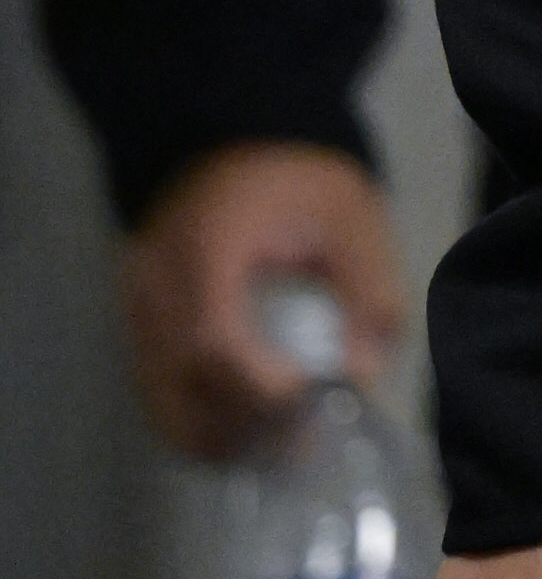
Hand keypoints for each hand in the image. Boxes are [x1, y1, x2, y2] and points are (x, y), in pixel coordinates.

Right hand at [118, 141, 407, 461]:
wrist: (227, 137)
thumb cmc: (295, 175)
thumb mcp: (351, 213)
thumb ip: (368, 289)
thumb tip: (361, 374)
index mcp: (205, 248)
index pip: (213, 341)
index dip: (262, 386)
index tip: (313, 398)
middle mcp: (154, 286)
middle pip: (182, 389)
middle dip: (248, 426)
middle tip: (307, 437)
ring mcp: (136, 311)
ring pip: (164, 406)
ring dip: (222, 438)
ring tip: (284, 441)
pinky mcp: (138, 329)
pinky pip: (160, 397)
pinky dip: (202, 424)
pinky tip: (250, 428)